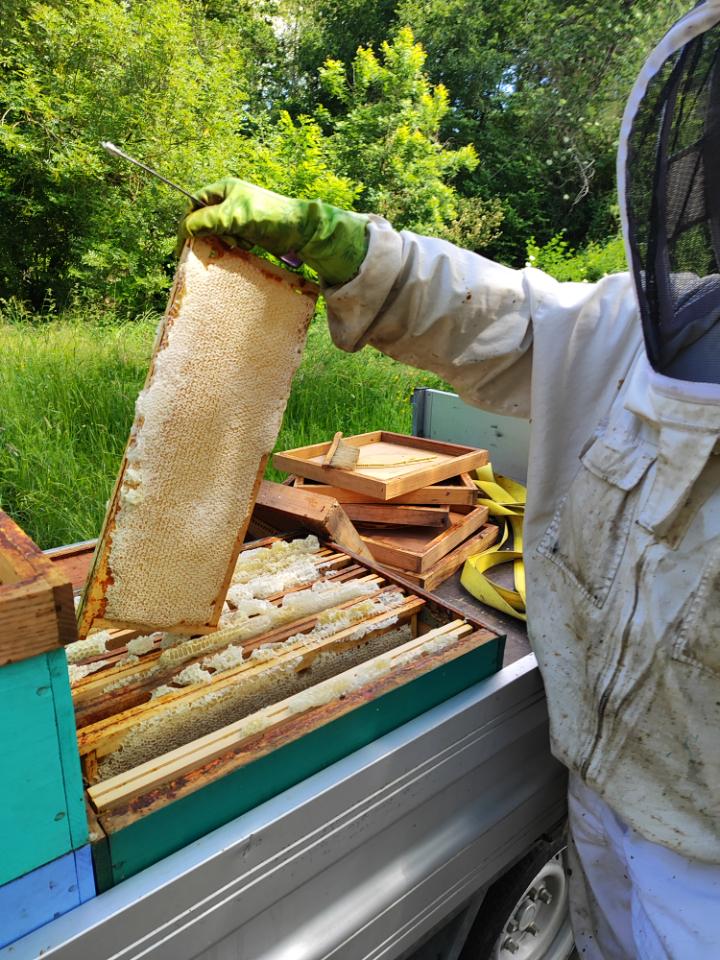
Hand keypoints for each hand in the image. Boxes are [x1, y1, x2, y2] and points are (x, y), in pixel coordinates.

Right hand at [178, 178, 368, 285]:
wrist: (299, 230)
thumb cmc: (268, 217)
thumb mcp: (234, 216)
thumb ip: (207, 221)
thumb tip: (184, 229)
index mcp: (223, 189)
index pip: (194, 204)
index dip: (188, 222)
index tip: (185, 242)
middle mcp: (228, 200)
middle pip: (204, 219)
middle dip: (211, 233)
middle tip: (224, 242)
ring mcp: (238, 216)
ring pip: (217, 232)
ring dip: (225, 241)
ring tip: (242, 242)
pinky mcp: (246, 231)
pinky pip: (230, 240)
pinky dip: (235, 245)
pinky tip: (248, 245)